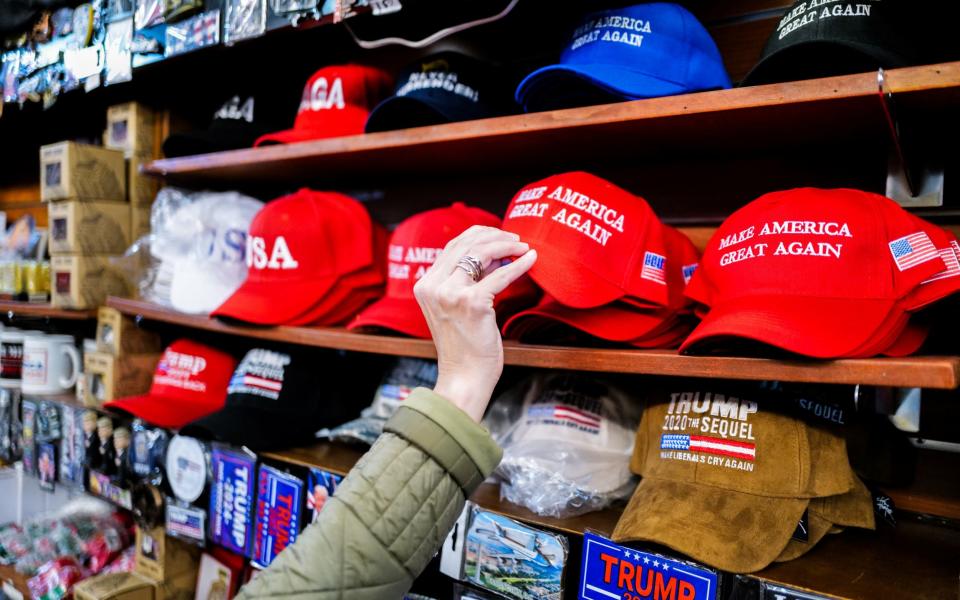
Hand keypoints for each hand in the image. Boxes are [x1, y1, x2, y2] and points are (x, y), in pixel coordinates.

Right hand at [414, 226, 536, 421]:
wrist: (464, 377)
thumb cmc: (465, 346)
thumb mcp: (457, 307)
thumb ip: (468, 280)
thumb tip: (496, 255)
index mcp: (425, 285)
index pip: (452, 246)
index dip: (479, 236)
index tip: (500, 236)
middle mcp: (433, 286)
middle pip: (466, 244)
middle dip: (495, 236)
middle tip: (516, 239)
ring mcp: (451, 293)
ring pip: (481, 253)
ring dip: (506, 245)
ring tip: (523, 247)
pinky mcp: (472, 302)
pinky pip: (501, 275)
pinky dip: (519, 265)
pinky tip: (531, 259)